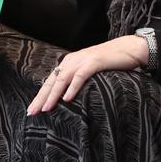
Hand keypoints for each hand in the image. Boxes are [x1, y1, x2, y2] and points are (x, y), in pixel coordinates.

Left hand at [26, 35, 148, 115]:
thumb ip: (77, 80)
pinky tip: (67, 98)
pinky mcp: (94, 62)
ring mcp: (82, 60)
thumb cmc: (110, 63)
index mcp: (68, 63)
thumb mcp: (89, 71)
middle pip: (52, 81)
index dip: (40, 96)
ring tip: (46, 108)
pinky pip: (80, 76)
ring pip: (62, 79)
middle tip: (32, 112)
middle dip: (41, 97)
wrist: (128, 49)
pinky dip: (72, 87)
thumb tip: (67, 98)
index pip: (50, 81)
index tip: (32, 110)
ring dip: (53, 95)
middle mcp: (72, 60)